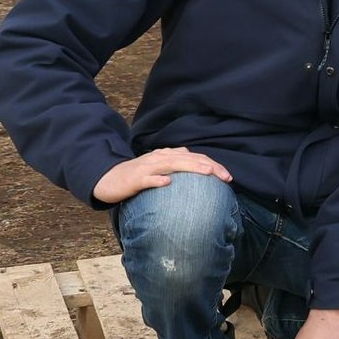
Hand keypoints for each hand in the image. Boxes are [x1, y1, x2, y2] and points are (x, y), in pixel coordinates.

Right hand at [91, 148, 230, 205]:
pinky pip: (147, 179)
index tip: (228, 176)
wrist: (110, 178)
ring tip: (207, 172)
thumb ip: (178, 167)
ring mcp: (148, 167)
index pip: (195, 157)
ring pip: (172, 164)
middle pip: (188, 159)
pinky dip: (157, 180)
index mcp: (168, 155)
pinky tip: (167, 183)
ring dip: (190, 167)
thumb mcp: (161, 169)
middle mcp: (160, 157)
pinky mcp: (135, 179)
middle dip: (209, 166)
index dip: (213, 164)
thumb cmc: (139, 175)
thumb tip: (201, 172)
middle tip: (226, 177)